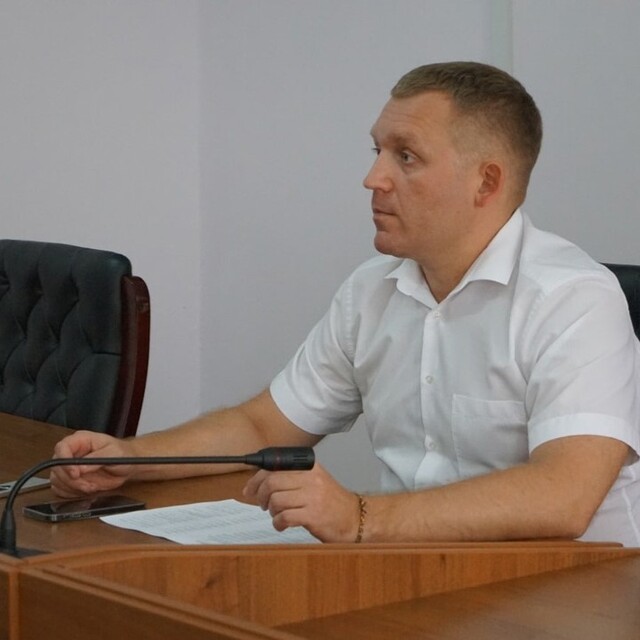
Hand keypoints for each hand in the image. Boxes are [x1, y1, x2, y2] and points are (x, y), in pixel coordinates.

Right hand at [50, 430, 135, 497]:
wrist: (128, 466)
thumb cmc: (122, 454)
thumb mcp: (113, 453)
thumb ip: (96, 459)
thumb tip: (80, 468)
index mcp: (80, 440)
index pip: (62, 447)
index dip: (64, 462)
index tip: (75, 473)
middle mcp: (72, 452)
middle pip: (56, 466)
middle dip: (70, 480)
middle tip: (87, 485)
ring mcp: (69, 467)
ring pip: (56, 480)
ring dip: (72, 488)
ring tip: (91, 487)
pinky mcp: (70, 480)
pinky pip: (61, 489)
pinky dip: (71, 494)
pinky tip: (85, 491)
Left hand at [242, 463, 359, 542]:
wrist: (355, 518)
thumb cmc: (331, 502)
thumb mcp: (314, 481)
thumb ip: (292, 477)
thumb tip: (261, 479)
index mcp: (309, 467)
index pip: (275, 466)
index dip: (257, 478)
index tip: (250, 489)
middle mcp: (311, 478)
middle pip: (272, 482)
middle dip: (260, 495)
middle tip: (262, 504)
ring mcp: (313, 497)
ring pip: (276, 500)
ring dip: (271, 511)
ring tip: (277, 515)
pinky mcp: (313, 515)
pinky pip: (284, 517)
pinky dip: (278, 523)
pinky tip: (282, 525)